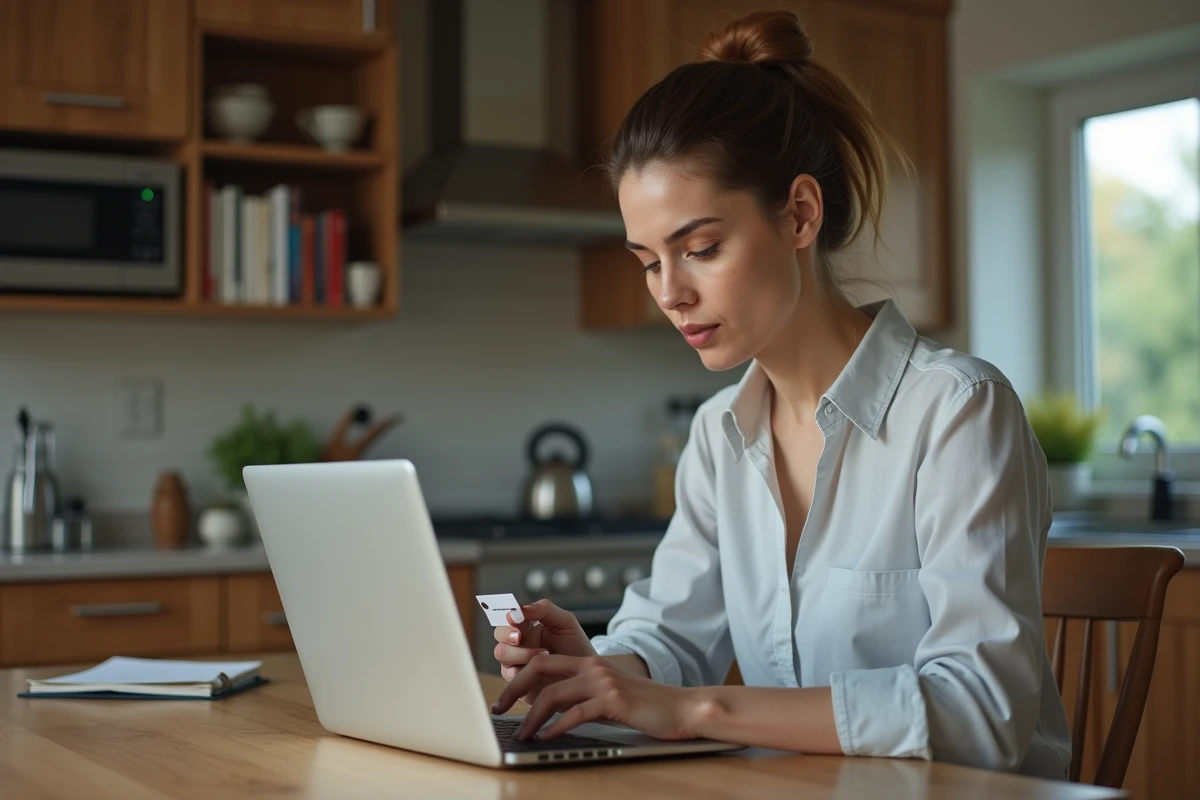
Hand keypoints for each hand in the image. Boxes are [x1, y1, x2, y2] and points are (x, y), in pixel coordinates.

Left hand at [491, 654, 698, 741]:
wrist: (681, 707)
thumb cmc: (645, 706)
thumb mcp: (608, 694)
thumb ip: (581, 695)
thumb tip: (549, 711)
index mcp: (588, 662)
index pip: (541, 662)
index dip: (517, 677)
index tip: (502, 698)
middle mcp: (592, 666)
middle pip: (539, 669)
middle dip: (513, 689)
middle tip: (498, 710)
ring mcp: (602, 681)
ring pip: (553, 694)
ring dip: (531, 716)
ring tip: (521, 734)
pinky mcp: (613, 700)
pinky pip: (576, 713)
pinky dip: (556, 727)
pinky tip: (547, 738)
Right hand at [493, 599, 595, 705]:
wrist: (588, 675)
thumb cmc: (576, 647)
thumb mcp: (565, 622)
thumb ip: (545, 610)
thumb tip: (521, 608)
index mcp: (526, 627)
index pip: (509, 617)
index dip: (507, 616)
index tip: (515, 617)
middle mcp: (518, 645)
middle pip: (499, 636)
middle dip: (506, 634)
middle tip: (519, 637)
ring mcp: (517, 663)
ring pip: (502, 654)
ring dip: (519, 653)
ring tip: (544, 654)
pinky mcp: (519, 684)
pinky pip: (510, 676)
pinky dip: (522, 672)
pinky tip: (540, 671)